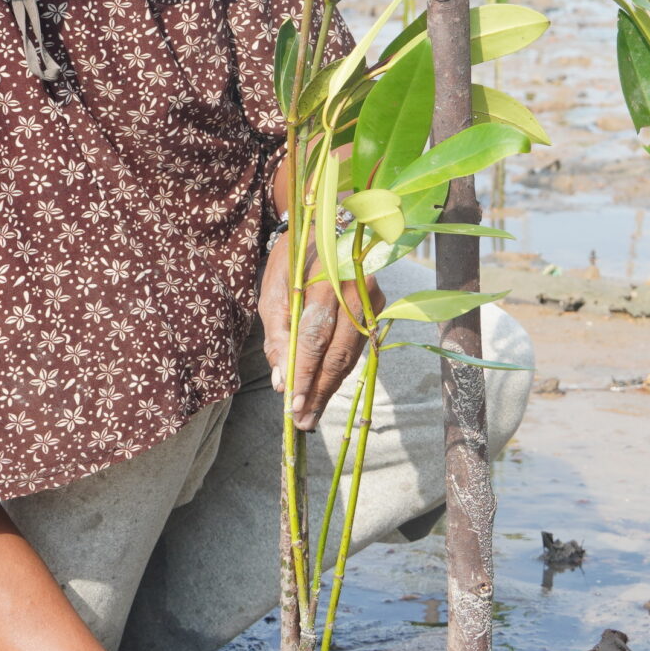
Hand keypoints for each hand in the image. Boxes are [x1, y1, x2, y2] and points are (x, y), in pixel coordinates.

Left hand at [257, 245, 382, 430]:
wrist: (325, 229)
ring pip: (350, 355)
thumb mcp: (273, 292)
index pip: (315, 337)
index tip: (292, 405)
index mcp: (324, 278)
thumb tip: (282, 381)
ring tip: (310, 414)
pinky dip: (339, 371)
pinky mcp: (377, 308)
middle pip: (338, 352)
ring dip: (329, 387)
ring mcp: (371, 299)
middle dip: (318, 391)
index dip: (304, 373)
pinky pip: (357, 348)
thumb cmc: (292, 261)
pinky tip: (323, 390)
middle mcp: (355, 289)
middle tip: (302, 421)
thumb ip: (277, 335)